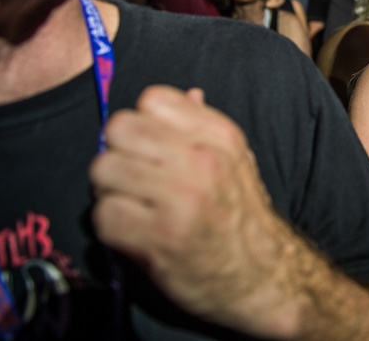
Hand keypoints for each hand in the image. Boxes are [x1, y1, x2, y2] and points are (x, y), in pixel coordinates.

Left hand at [90, 86, 302, 335]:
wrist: (264, 275)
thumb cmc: (240, 217)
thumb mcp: (234, 161)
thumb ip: (203, 128)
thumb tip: (188, 94)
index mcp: (219, 135)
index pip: (152, 99)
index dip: (142, 124)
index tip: (148, 149)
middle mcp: (202, 160)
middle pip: (119, 129)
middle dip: (117, 154)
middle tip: (131, 180)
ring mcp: (182, 198)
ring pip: (104, 170)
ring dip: (110, 192)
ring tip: (133, 207)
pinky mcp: (162, 237)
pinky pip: (104, 215)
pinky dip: (111, 228)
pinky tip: (134, 234)